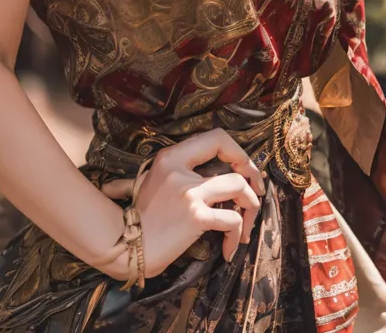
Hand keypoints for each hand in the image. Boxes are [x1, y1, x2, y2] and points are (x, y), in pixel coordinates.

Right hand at [101, 129, 264, 274]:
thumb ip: (177, 170)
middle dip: (254, 177)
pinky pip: (232, 220)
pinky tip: (228, 248)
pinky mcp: (196, 217)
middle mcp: (181, 169)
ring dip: (250, 209)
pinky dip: (236, 235)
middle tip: (258, 194)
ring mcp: (189, 192)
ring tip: (244, 227)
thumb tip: (206, 171)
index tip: (244, 168)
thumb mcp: (153, 181)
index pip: (216, 137)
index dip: (237, 151)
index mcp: (171, 156)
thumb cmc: (142, 216)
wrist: (127, 244)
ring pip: (239, 187)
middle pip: (235, 160)